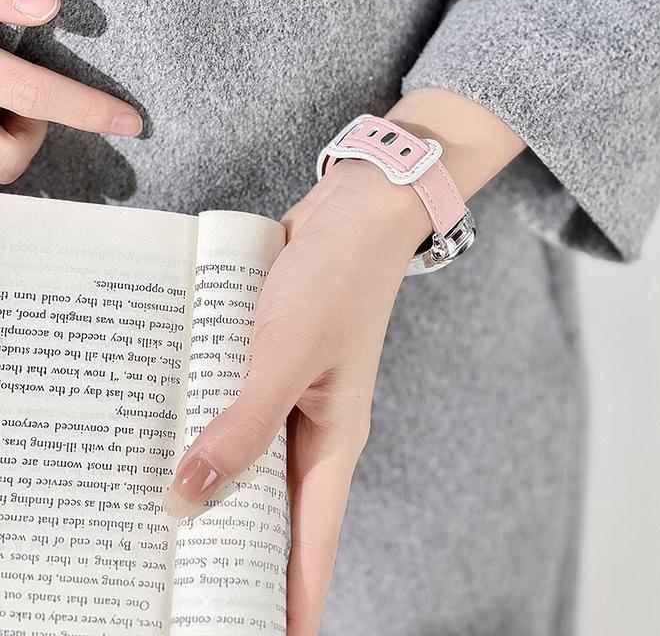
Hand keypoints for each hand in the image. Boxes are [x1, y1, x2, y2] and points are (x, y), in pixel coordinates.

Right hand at [0, 0, 142, 181]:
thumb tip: (47, 6)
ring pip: (0, 161)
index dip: (87, 110)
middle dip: (31, 134)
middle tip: (28, 98)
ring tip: (6, 98)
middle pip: (11, 156)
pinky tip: (1, 105)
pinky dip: (2, 132)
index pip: (35, 95)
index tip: (130, 121)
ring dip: (11, 135)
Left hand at [162, 88, 525, 634]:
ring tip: (157, 523)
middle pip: (269, 513)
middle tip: (182, 589)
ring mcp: (286, 394)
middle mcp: (310, 428)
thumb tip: (188, 498)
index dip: (288, 606)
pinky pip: (228, 408)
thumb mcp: (289, 355)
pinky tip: (161, 432)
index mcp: (333, 443)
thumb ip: (243, 425)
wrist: (355, 210)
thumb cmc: (341, 280)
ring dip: (207, 484)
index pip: (311, 548)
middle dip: (232, 553)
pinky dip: (200, 425)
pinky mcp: (264, 362)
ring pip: (242, 460)